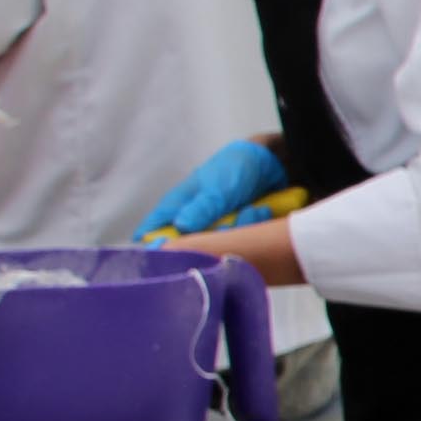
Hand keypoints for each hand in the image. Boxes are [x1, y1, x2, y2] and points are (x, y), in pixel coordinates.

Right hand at [139, 138, 289, 242]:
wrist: (269, 164)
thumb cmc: (233, 168)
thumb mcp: (217, 189)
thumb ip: (201, 210)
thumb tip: (181, 228)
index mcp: (174, 210)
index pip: (151, 236)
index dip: (157, 251)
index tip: (179, 256)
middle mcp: (189, 224)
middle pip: (189, 252)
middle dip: (213, 243)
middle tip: (228, 225)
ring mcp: (212, 231)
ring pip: (218, 250)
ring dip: (238, 231)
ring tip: (250, 210)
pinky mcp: (233, 235)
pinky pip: (240, 245)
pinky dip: (252, 229)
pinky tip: (259, 211)